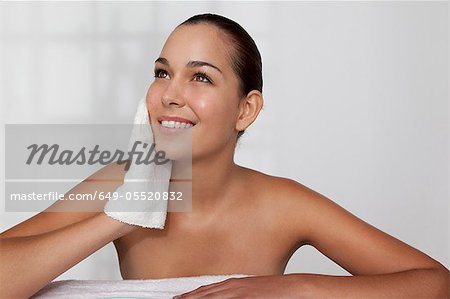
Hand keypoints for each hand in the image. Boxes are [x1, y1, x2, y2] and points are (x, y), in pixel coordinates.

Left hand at [172, 274, 301, 298]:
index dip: (189, 297)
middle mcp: (233, 288)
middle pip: (203, 295)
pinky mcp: (245, 298)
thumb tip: (231, 295)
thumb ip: (240, 295)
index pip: (205, 292)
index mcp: (234, 285)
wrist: (299, 288)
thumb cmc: (279, 291)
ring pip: (209, 297)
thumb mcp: (254, 291)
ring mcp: (238, 294)